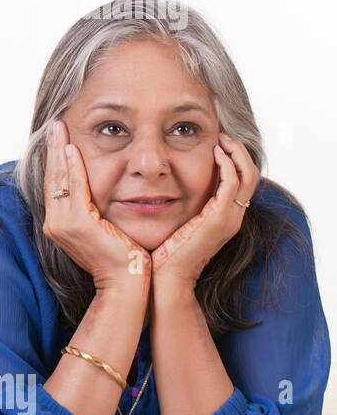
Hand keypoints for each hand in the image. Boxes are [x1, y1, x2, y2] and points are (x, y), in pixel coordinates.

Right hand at [42, 121, 149, 290]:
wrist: (127, 284)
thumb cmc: (122, 260)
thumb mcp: (104, 231)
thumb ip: (95, 212)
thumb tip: (99, 195)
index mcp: (59, 225)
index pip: (55, 185)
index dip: (55, 160)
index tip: (59, 137)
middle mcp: (55, 224)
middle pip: (52, 178)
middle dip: (53, 149)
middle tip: (56, 124)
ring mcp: (63, 225)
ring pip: (59, 179)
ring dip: (59, 151)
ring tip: (60, 128)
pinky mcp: (78, 224)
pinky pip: (74, 188)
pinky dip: (72, 167)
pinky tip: (72, 149)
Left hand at [151, 133, 259, 287]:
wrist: (167, 279)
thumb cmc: (164, 256)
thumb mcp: (177, 225)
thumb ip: (180, 208)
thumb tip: (163, 191)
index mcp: (225, 219)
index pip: (241, 183)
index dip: (234, 161)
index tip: (218, 144)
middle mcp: (233, 218)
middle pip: (250, 175)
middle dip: (239, 152)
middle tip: (223, 135)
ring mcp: (229, 219)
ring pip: (247, 176)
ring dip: (235, 153)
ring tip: (221, 139)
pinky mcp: (219, 219)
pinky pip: (231, 184)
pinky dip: (227, 165)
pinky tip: (215, 153)